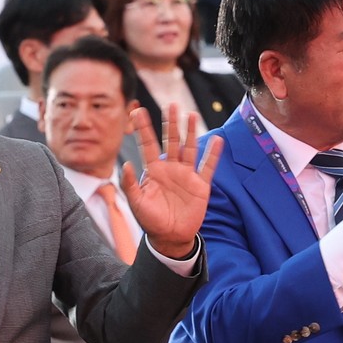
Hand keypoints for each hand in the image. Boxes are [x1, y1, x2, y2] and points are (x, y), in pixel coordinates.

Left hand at [118, 103, 223, 257]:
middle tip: (171, 105)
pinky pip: (208, 166)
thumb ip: (130, 185)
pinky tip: (217, 140)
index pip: (148, 144)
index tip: (137, 111)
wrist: (171, 238)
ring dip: (191, 132)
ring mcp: (186, 175)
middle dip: (171, 123)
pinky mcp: (201, 185)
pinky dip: (213, 154)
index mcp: (154, 171)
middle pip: (171, 140)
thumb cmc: (151, 221)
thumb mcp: (137, 204)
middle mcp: (170, 169)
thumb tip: (125, 164)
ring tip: (191, 114)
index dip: (143, 128)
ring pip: (189, 148)